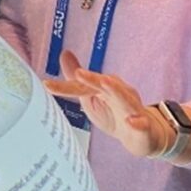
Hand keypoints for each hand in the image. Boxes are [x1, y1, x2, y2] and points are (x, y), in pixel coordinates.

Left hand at [44, 50, 171, 157]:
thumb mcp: (91, 99)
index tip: (46, 85)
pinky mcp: (144, 127)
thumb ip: (76, 82)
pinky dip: (138, 122)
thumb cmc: (115, 115)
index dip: (65, 86)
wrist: (144, 136)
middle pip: (105, 86)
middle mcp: (119, 94)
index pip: (82, 86)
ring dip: (116, 91)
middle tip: (78, 73)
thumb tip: (64, 54)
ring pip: (125, 99)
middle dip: (93, 78)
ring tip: (106, 83)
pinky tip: (132, 121)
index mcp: (103, 89)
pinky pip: (143, 124)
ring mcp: (133, 109)